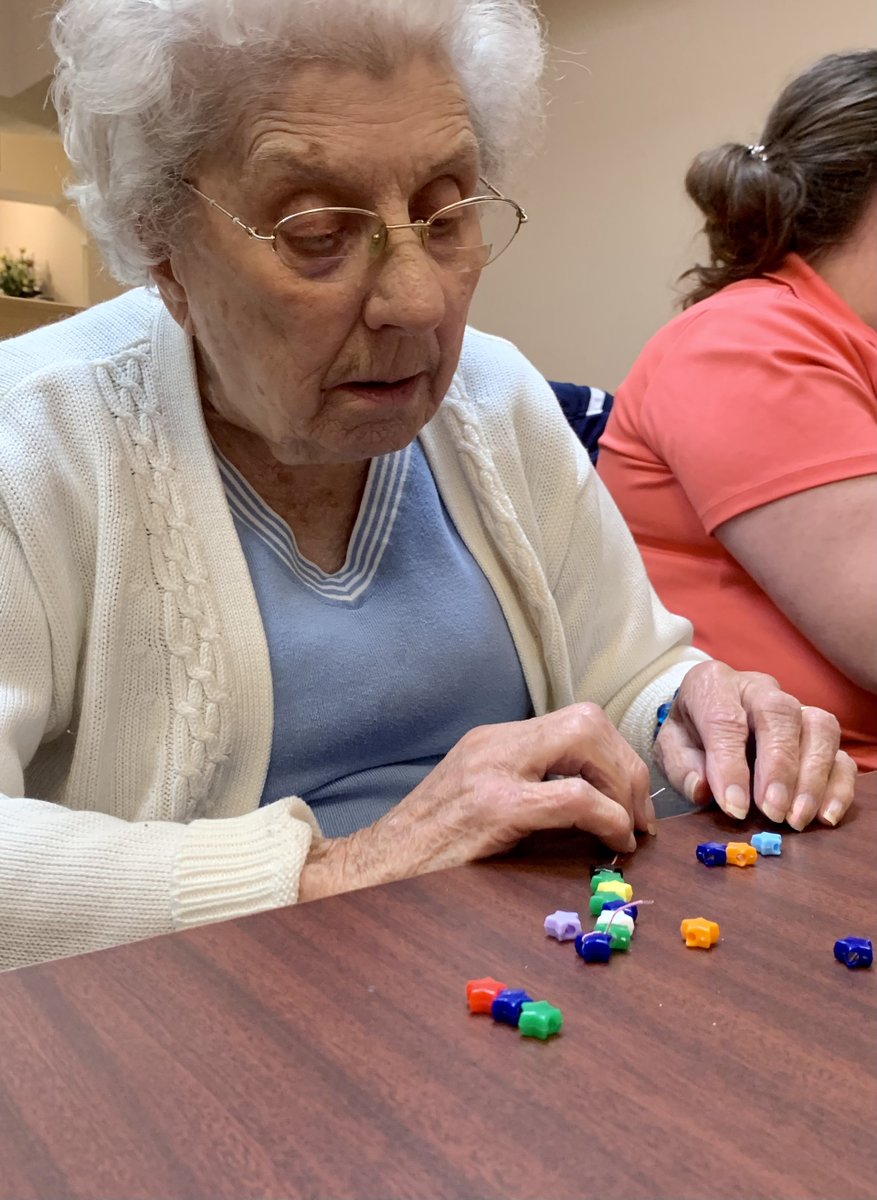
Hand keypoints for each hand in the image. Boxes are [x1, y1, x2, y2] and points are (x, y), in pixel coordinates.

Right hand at [299, 703, 653, 900]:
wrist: (369, 874)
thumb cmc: (426, 855)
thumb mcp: (478, 810)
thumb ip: (529, 798)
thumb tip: (599, 819)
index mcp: (492, 743)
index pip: (575, 722)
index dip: (616, 758)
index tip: (631, 802)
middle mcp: (494, 744)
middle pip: (589, 719)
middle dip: (628, 767)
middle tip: (641, 818)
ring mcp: (492, 769)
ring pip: (586, 738)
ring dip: (623, 784)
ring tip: (629, 829)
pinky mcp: (493, 806)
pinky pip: (573, 796)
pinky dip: (607, 816)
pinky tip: (613, 843)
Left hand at [653, 660, 856, 828]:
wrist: (706, 713)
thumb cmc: (690, 731)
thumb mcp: (671, 746)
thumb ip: (682, 767)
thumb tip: (704, 791)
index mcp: (713, 684)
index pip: (724, 719)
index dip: (730, 765)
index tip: (734, 807)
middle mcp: (759, 688)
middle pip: (779, 714)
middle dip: (778, 767)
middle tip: (772, 811)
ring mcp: (795, 706)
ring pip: (819, 727)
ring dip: (812, 777)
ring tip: (796, 818)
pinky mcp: (818, 731)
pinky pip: (840, 752)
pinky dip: (838, 785)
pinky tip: (825, 816)